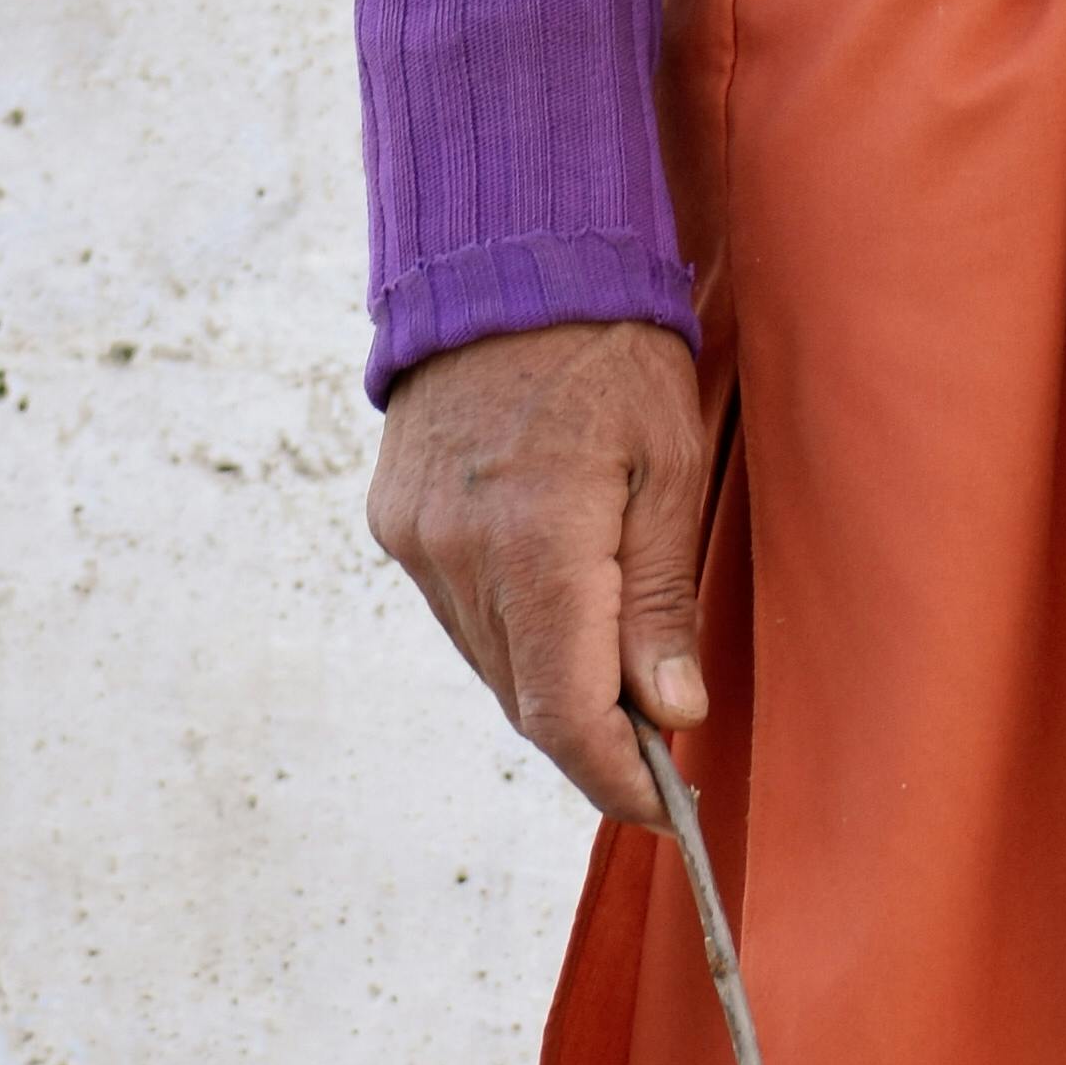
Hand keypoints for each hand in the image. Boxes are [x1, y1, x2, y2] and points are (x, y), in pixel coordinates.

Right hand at [368, 316, 713, 823]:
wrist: (508, 256)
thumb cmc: (612, 349)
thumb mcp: (669, 464)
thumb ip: (661, 599)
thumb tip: (668, 716)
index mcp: (536, 538)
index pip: (565, 714)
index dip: (617, 780)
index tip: (666, 808)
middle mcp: (457, 552)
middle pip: (524, 701)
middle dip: (594, 739)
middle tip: (661, 741)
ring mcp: (416, 540)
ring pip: (489, 664)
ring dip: (550, 684)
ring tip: (619, 667)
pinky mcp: (396, 523)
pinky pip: (459, 614)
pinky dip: (511, 631)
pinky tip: (559, 604)